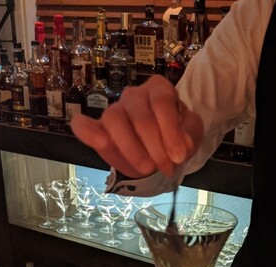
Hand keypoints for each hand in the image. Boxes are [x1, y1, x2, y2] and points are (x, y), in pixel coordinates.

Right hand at [71, 75, 203, 178]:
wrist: (158, 156)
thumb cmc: (174, 140)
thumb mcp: (191, 137)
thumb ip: (190, 136)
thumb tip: (182, 145)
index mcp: (159, 89)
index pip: (162, 102)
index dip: (170, 131)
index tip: (179, 156)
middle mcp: (135, 95)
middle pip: (141, 116)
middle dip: (155, 148)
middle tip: (166, 168)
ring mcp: (114, 110)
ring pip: (115, 121)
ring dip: (132, 149)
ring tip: (146, 168)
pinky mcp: (99, 128)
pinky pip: (84, 125)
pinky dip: (87, 132)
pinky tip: (99, 142)